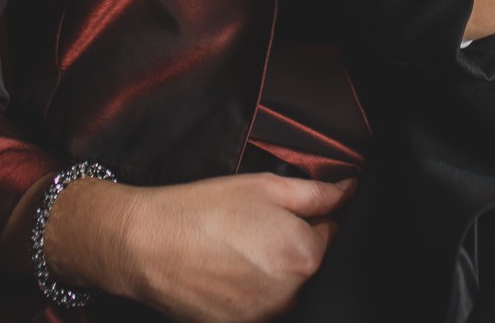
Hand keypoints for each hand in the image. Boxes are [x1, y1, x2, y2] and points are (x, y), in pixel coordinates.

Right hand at [46, 172, 352, 322]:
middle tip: (251, 227)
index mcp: (304, 255)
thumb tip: (350, 190)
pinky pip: (255, 308)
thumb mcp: (266, 185)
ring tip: (233, 249)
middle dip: (288, 245)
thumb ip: (318, 193)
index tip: (280, 211)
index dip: (307, 217)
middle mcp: (289, 294)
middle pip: (306, 265)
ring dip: (268, 270)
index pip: (329, 233)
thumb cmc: (202, 210)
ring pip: (282, 288)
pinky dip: (245, 291)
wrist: (144, 244)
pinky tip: (222, 271)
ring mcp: (262, 317)